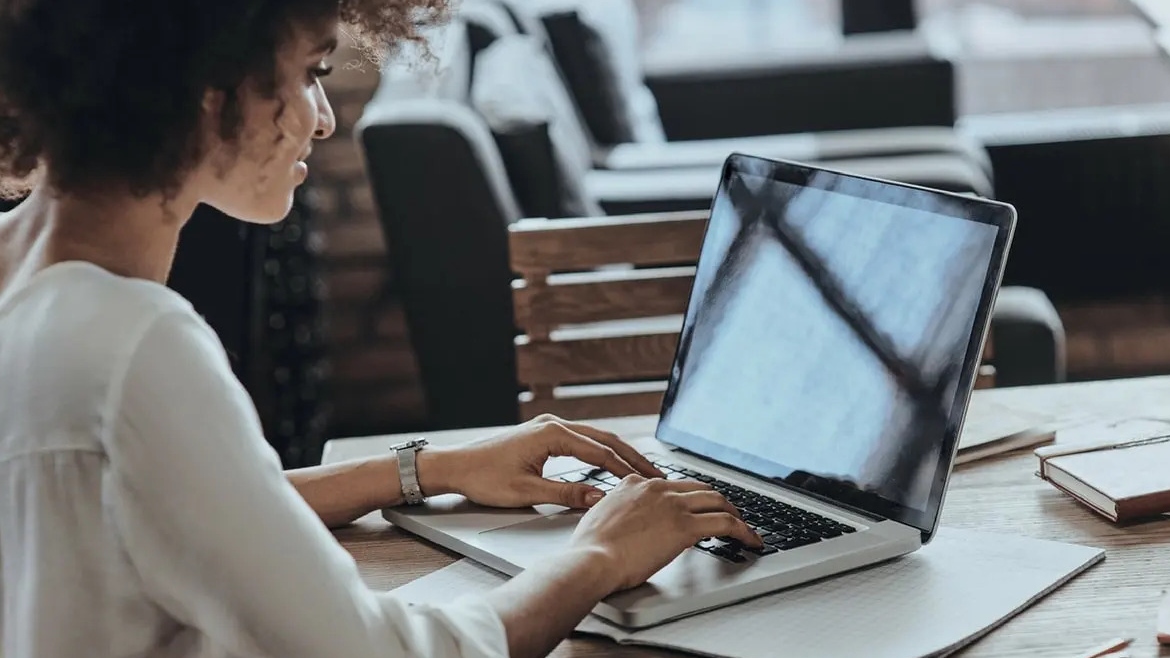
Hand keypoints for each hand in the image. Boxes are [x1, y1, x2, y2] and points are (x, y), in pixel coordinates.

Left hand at [434, 414, 664, 508]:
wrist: (454, 467)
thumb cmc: (484, 478)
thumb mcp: (527, 492)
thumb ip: (567, 494)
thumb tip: (601, 497)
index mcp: (552, 434)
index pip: (600, 452)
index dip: (627, 469)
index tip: (648, 482)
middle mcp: (553, 425)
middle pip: (603, 439)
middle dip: (631, 457)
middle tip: (657, 474)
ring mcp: (548, 427)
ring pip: (594, 438)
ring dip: (618, 453)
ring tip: (641, 470)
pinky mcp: (543, 434)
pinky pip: (581, 440)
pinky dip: (600, 451)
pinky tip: (611, 463)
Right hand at [571, 476, 762, 591]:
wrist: (591, 559)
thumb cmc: (590, 548)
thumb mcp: (600, 517)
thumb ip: (617, 512)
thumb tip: (626, 522)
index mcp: (635, 484)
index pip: (672, 484)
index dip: (688, 497)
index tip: (694, 508)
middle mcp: (657, 487)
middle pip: (700, 488)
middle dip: (717, 501)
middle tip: (727, 515)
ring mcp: (673, 505)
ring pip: (718, 501)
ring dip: (735, 513)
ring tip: (743, 528)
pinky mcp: (685, 526)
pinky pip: (726, 523)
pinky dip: (744, 531)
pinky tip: (751, 541)